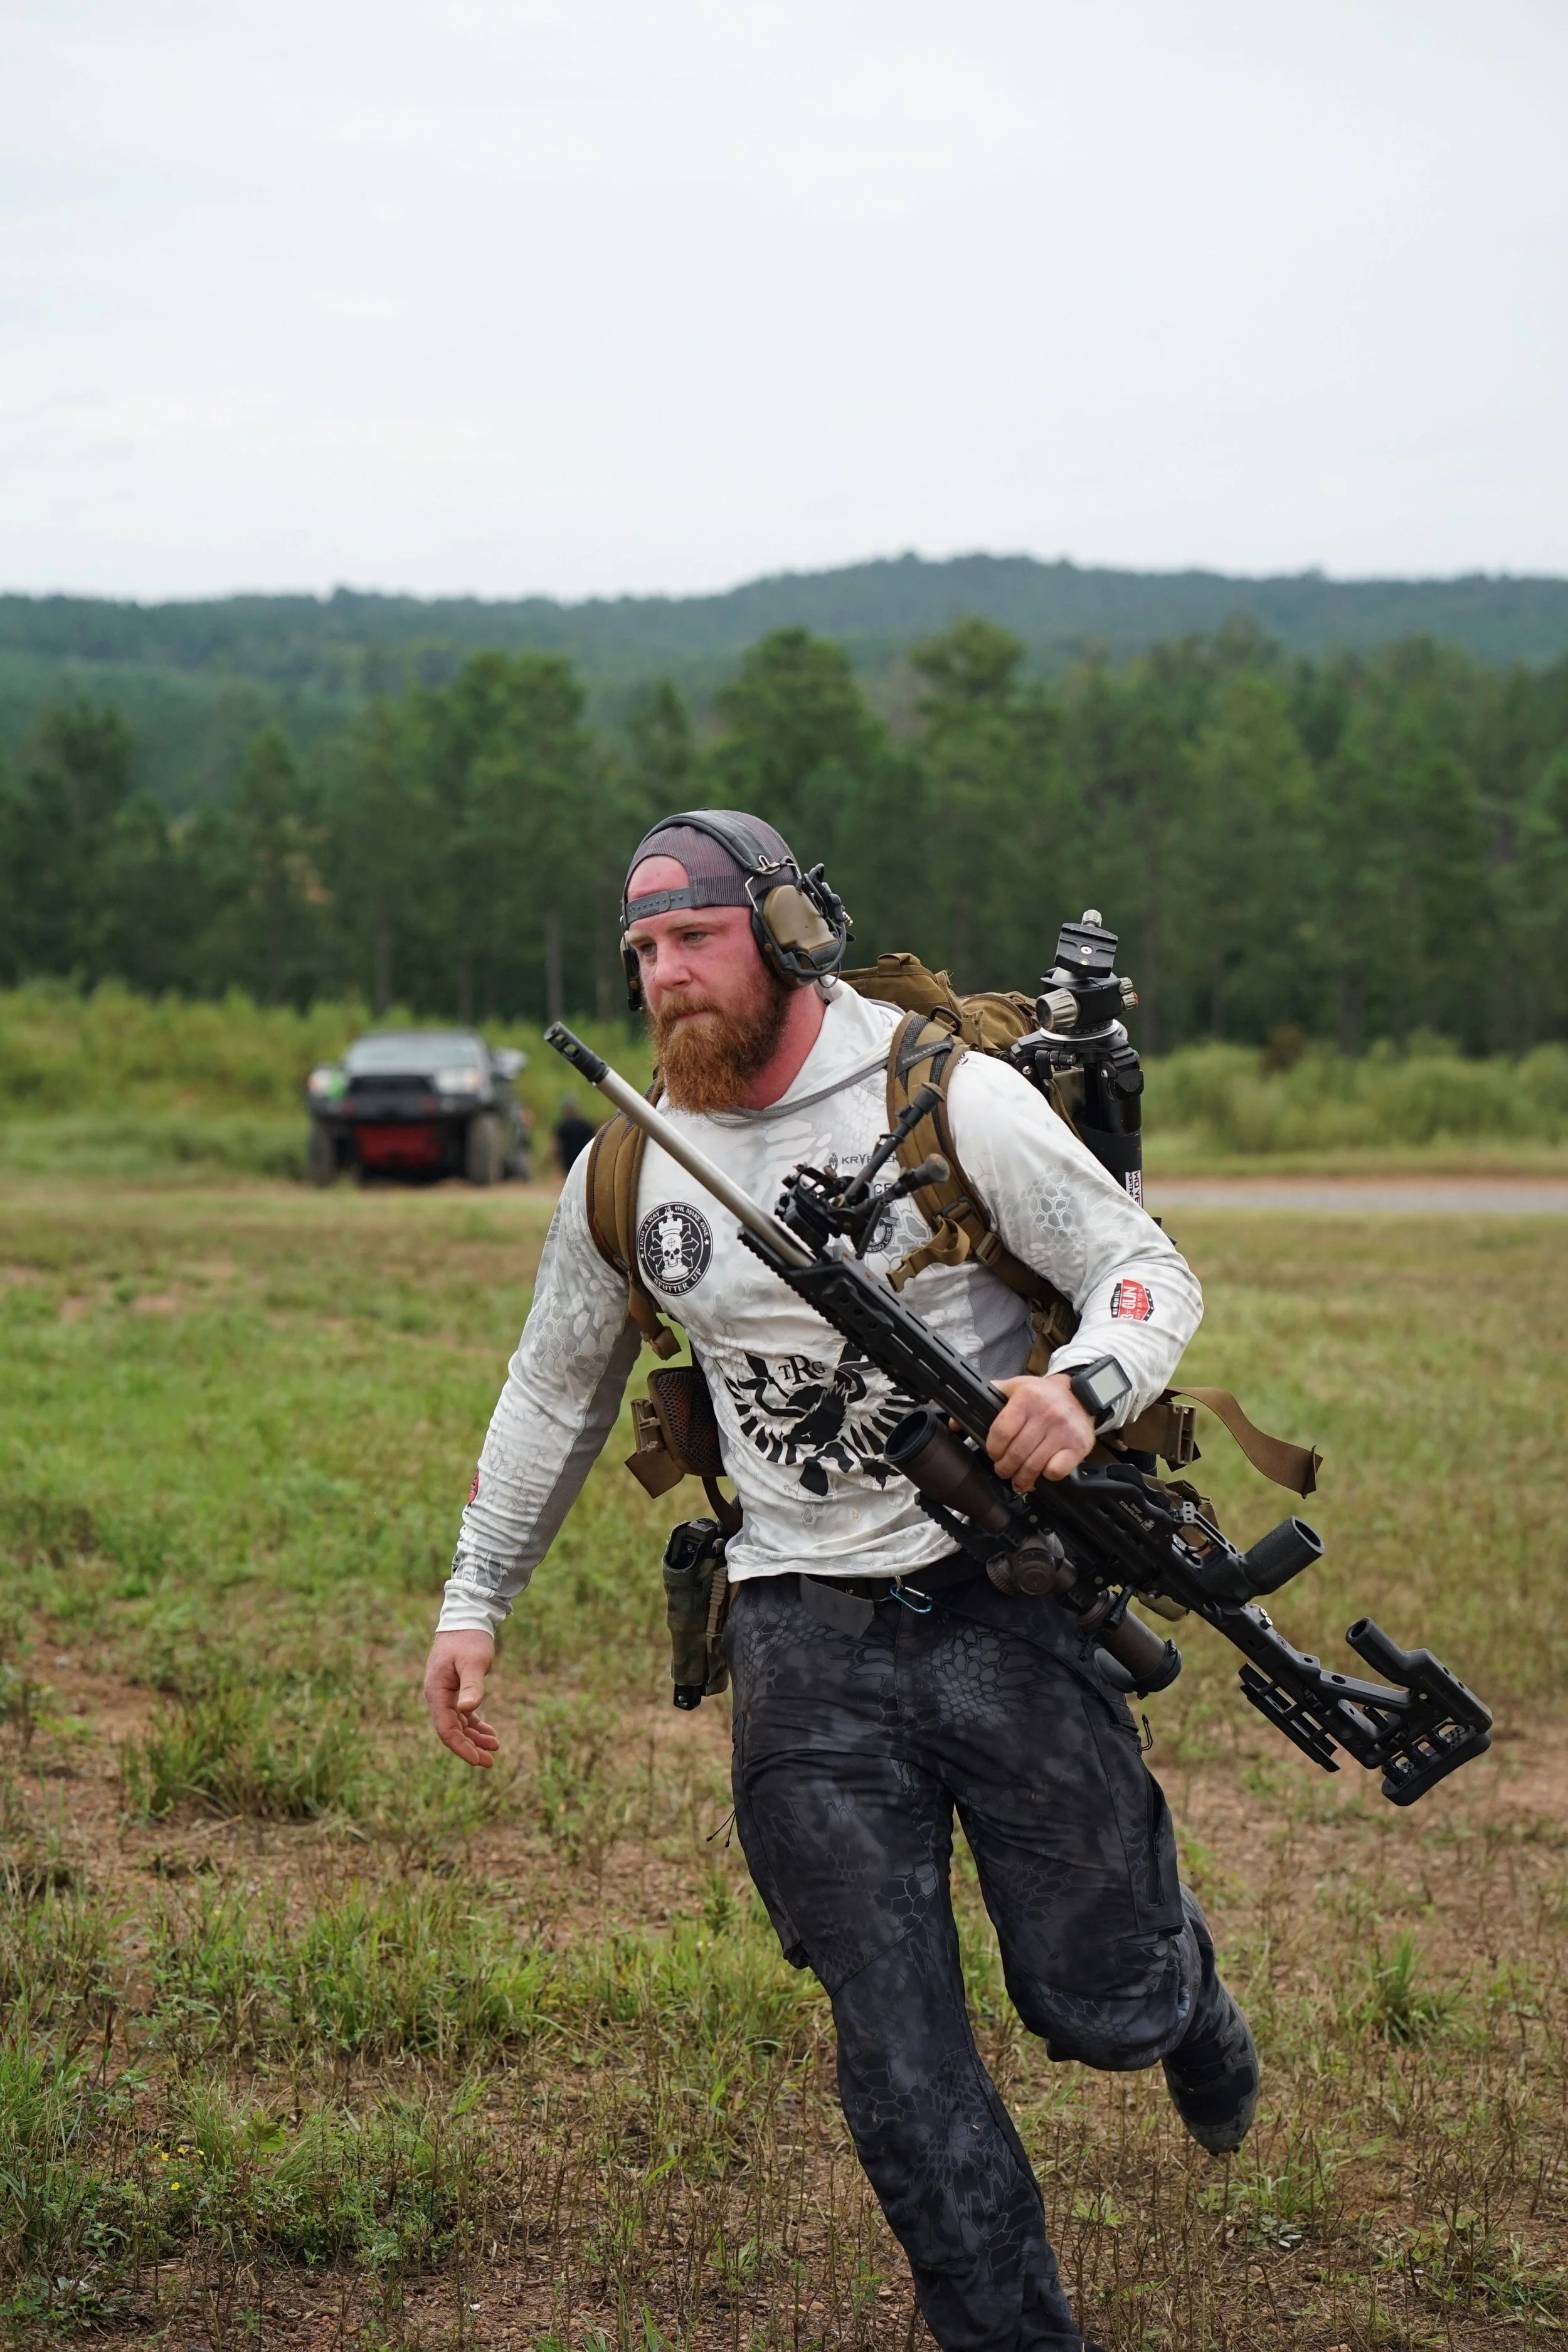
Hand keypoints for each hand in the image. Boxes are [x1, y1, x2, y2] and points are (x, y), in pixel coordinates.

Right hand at [423, 1630, 499, 1767]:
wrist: (467, 1618)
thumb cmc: (469, 1639)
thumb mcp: (473, 1661)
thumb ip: (472, 1685)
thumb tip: (467, 1710)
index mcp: (437, 1692)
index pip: (446, 1729)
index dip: (462, 1747)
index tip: (479, 1760)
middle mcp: (437, 1696)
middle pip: (451, 1731)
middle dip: (470, 1748)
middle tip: (491, 1761)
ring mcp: (445, 1694)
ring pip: (458, 1725)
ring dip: (474, 1737)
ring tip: (495, 1747)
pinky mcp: (455, 1690)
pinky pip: (462, 1714)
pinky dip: (475, 1725)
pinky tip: (489, 1732)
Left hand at [986, 1372, 1096, 1490]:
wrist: (1080, 1395)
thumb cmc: (1042, 1395)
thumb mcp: (1014, 1388)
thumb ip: (986, 1400)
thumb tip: (954, 1423)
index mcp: (1027, 1397)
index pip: (1001, 1431)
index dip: (993, 1448)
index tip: (993, 1453)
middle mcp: (1047, 1413)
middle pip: (1016, 1453)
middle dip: (1004, 1468)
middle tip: (1003, 1469)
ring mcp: (1064, 1430)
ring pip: (1034, 1466)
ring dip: (1022, 1478)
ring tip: (1018, 1479)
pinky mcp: (1078, 1445)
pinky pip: (1056, 1471)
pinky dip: (1046, 1475)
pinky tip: (1043, 1470)